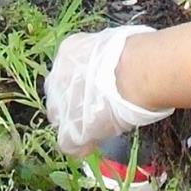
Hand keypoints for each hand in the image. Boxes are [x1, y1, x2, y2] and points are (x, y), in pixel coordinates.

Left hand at [45, 24, 172, 156]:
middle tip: (93, 108)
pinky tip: (93, 144)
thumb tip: (117, 65)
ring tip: (95, 128)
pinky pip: (67, 143)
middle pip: (57, 94)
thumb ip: (104, 58)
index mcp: (68, 52)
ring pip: (59, 118)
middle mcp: (57, 77)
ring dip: (74, 123)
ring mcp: (60, 105)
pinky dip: (80, 145)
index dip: (80, 82)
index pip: (66, 69)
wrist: (133, 73)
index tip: (95, 88)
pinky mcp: (68, 130)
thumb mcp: (111, 45)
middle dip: (71, 102)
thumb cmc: (133, 54)